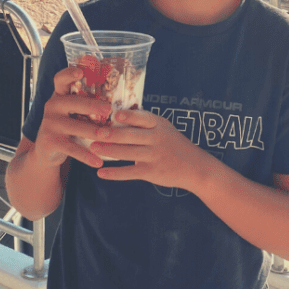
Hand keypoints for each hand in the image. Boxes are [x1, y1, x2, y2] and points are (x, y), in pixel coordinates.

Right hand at [33, 66, 111, 169]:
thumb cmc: (70, 126)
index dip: (69, 73)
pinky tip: (98, 161)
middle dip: (91, 105)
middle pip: (72, 102)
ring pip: (75, 127)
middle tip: (108, 109)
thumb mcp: (75, 112)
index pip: (60, 79)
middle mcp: (52, 106)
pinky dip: (86, 155)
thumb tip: (125, 98)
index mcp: (60, 95)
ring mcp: (49, 124)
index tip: (81, 71)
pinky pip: (71, 148)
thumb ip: (89, 104)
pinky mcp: (49, 141)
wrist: (47, 150)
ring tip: (108, 136)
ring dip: (93, 132)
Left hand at [90, 110, 207, 188]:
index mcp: (159, 125)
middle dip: (113, 134)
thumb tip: (116, 115)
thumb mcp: (164, 129)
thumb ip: (144, 124)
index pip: (143, 118)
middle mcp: (157, 139)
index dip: (129, 117)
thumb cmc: (174, 144)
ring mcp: (154, 156)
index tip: (114, 115)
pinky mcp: (151, 172)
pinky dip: (115, 173)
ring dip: (109, 151)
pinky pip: (130, 172)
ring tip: (93, 148)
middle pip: (132, 136)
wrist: (195, 167)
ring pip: (128, 153)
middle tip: (96, 133)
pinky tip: (101, 173)